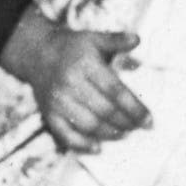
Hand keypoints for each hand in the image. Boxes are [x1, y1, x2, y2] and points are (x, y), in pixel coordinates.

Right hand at [6, 15, 147, 153]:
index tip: (149, 120)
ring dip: (109, 133)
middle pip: (104, 110)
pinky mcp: (48, 113)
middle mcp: (70, 83)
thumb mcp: (94, 38)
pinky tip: (98, 148)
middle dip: (126, 123)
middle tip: (139, 128)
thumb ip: (116, 40)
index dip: (134, 108)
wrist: (37, 53)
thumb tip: (137, 40)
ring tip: (124, 134)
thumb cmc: (73, 47)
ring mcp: (58, 100)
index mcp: (85, 64)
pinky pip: (66, 134)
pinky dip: (82, 144)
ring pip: (88, 124)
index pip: (115, 91)